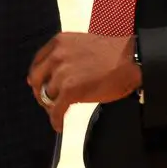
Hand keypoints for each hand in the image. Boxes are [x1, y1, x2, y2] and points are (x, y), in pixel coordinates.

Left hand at [27, 32, 141, 132]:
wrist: (130, 61)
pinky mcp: (69, 91)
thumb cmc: (112, 54)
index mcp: (59, 42)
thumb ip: (64, 55)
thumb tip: (49, 76)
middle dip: (40, 92)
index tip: (40, 86)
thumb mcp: (82, 45)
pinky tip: (59, 125)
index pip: (38, 62)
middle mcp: (56, 56)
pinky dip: (56, 120)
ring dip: (52, 106)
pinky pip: (55, 110)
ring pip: (47, 96)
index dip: (38, 77)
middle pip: (36, 79)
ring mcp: (62, 73)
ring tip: (59, 112)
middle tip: (48, 101)